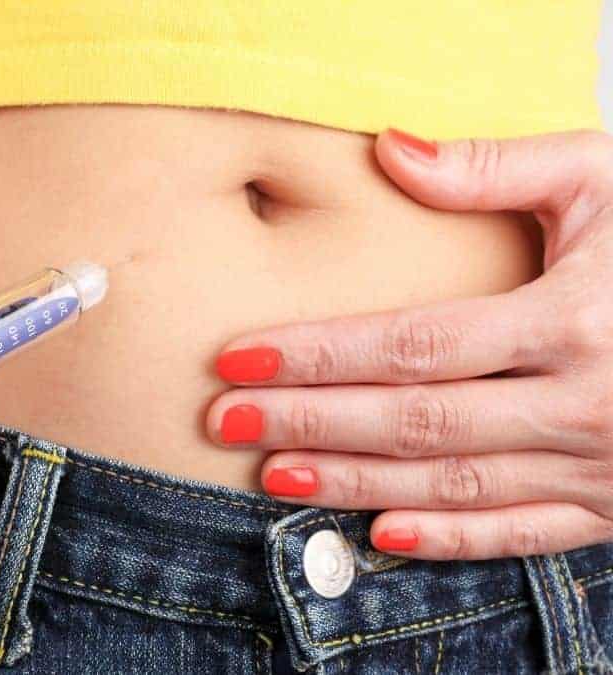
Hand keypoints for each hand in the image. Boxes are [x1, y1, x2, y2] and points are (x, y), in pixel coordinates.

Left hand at [207, 128, 612, 560]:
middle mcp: (586, 402)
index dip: (317, 353)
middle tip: (226, 419)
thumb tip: (388, 148)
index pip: (413, 343)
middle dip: (311, 421)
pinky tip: (379, 533)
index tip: (239, 356)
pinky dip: (452, 538)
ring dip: (355, 482)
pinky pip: (525, 533)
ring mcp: (605, 464)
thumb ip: (499, 166)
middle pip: (416, 419)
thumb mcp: (610, 180)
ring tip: (272, 472)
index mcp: (577, 318)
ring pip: (456, 482)